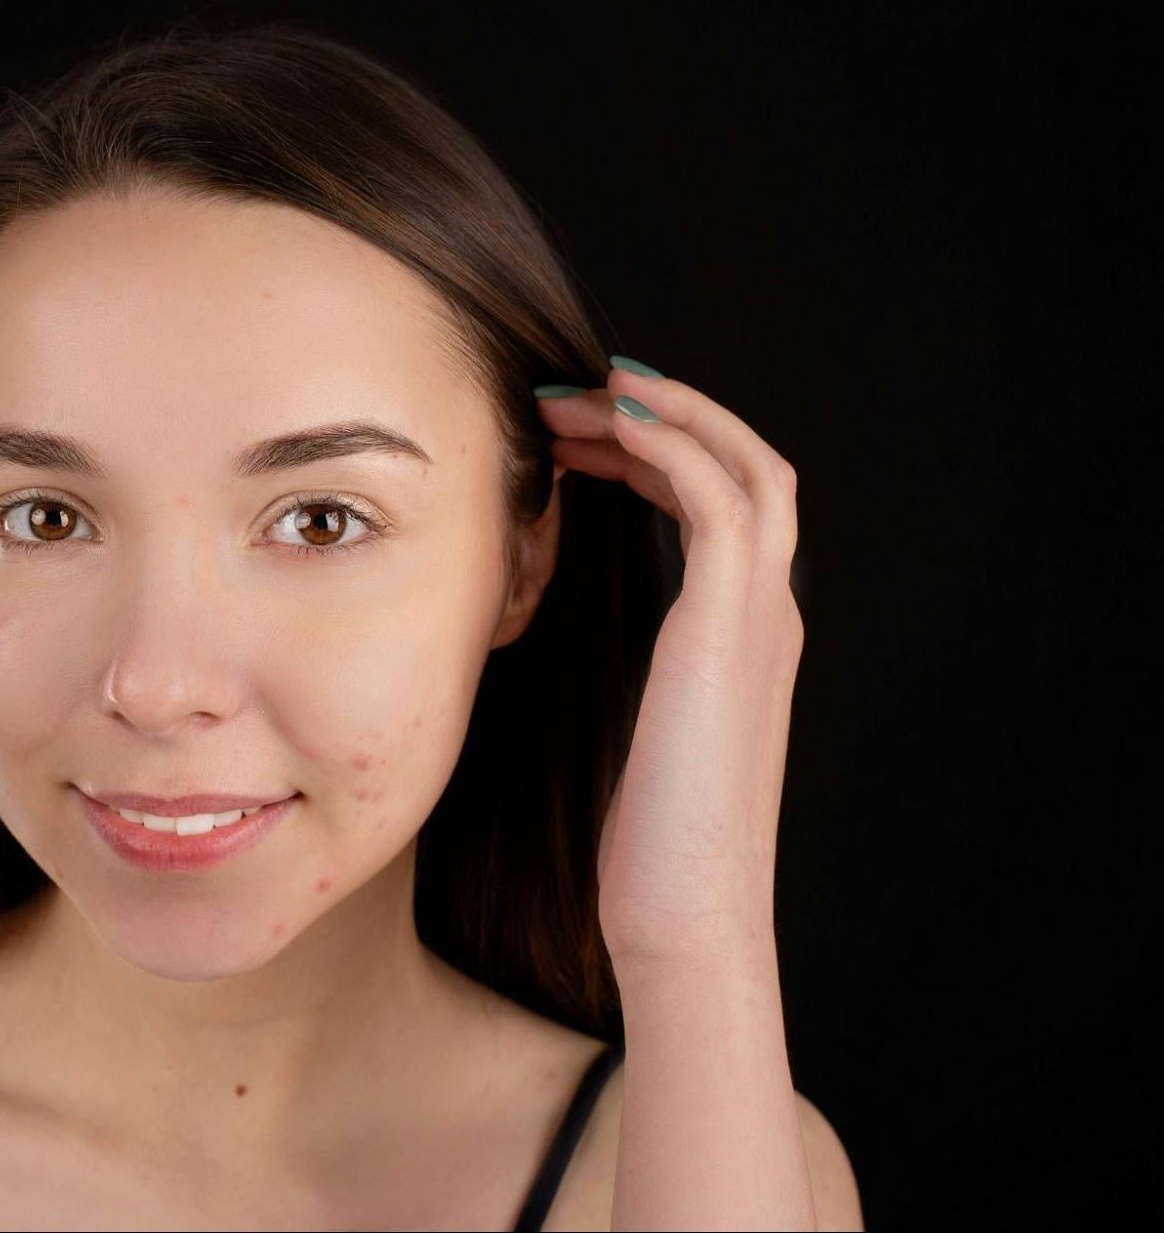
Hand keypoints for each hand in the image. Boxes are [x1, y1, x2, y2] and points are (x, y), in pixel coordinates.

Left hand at [535, 358, 803, 971]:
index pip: (720, 503)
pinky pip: (720, 500)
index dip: (653, 452)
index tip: (574, 435)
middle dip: (659, 416)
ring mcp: (759, 617)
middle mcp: (765, 613)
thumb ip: (618, 671)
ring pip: (743, 464)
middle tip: (569, 395)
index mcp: (740, 635)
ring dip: (662, 415)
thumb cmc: (645, 844)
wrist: (688, 916)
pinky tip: (608, 428)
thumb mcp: (627, 733)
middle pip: (742, 465)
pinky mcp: (733, 628)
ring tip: (576, 396)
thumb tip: (546, 628)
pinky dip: (673, 447)